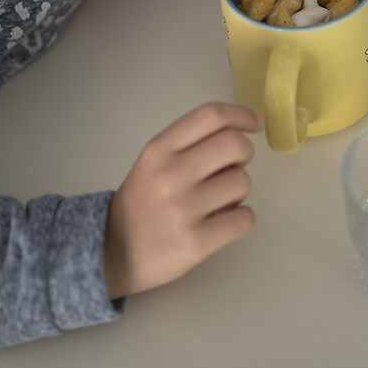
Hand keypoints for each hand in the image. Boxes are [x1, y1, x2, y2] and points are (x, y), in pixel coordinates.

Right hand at [103, 102, 260, 298]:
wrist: (115, 253)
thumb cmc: (142, 203)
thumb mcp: (153, 162)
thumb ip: (189, 144)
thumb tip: (239, 132)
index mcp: (158, 150)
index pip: (210, 116)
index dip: (240, 115)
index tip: (253, 124)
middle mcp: (169, 175)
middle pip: (234, 145)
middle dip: (244, 154)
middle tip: (232, 168)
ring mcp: (182, 210)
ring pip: (243, 182)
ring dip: (239, 191)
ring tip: (218, 201)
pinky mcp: (196, 243)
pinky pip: (244, 218)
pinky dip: (241, 218)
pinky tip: (223, 221)